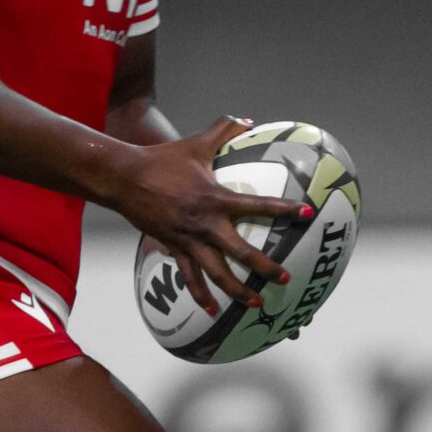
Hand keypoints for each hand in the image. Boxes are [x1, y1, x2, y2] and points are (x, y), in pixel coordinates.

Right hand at [101, 116, 305, 313]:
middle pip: (241, 252)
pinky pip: (190, 277)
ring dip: (237, 291)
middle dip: (265, 267)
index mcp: (215, 199)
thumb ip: (224, 131)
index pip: (257, 205)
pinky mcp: (173, 247)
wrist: (125, 178)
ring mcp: (188, 240)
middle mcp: (205, 224)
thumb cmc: (162, 159)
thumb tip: (248, 121)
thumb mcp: (196, 143)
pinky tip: (211, 311)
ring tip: (257, 304)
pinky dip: (200, 295)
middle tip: (285, 278)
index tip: (306, 214)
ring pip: (217, 273)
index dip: (283, 210)